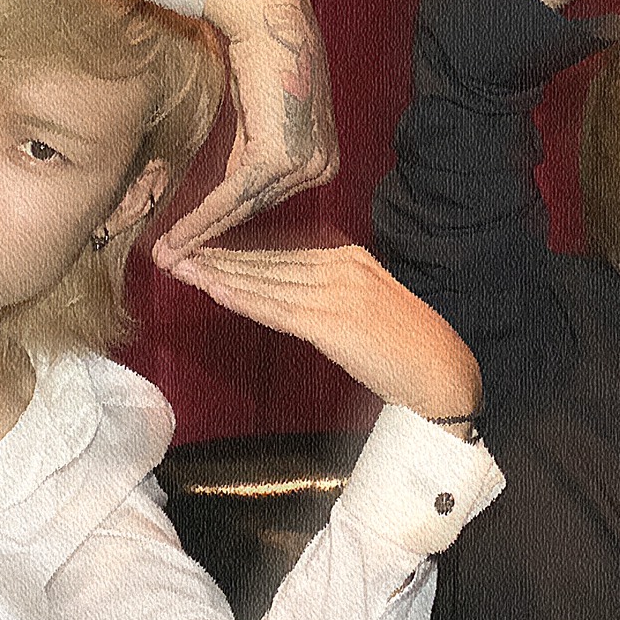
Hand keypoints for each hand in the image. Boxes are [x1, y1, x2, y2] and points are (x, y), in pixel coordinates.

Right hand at [154, 0, 336, 259]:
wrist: (267, 20)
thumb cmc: (259, 59)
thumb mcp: (256, 121)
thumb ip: (249, 158)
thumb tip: (228, 193)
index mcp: (321, 158)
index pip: (269, 199)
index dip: (228, 224)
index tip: (196, 246)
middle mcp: (322, 165)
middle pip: (255, 209)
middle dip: (212, 236)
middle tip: (174, 259)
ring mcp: (306, 163)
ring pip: (243, 207)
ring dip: (201, 233)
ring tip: (168, 253)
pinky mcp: (282, 157)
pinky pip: (235, 195)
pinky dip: (203, 217)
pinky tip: (177, 237)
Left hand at [167, 246, 481, 430]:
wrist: (442, 370)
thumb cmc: (412, 346)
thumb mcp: (372, 305)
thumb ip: (337, 294)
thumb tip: (300, 297)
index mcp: (351, 258)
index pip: (283, 254)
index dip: (241, 252)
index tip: (207, 249)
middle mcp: (341, 267)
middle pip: (268, 262)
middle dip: (220, 258)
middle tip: (177, 252)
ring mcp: (336, 292)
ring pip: (265, 281)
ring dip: (220, 275)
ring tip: (184, 268)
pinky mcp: (332, 322)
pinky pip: (277, 308)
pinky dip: (242, 297)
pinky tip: (215, 290)